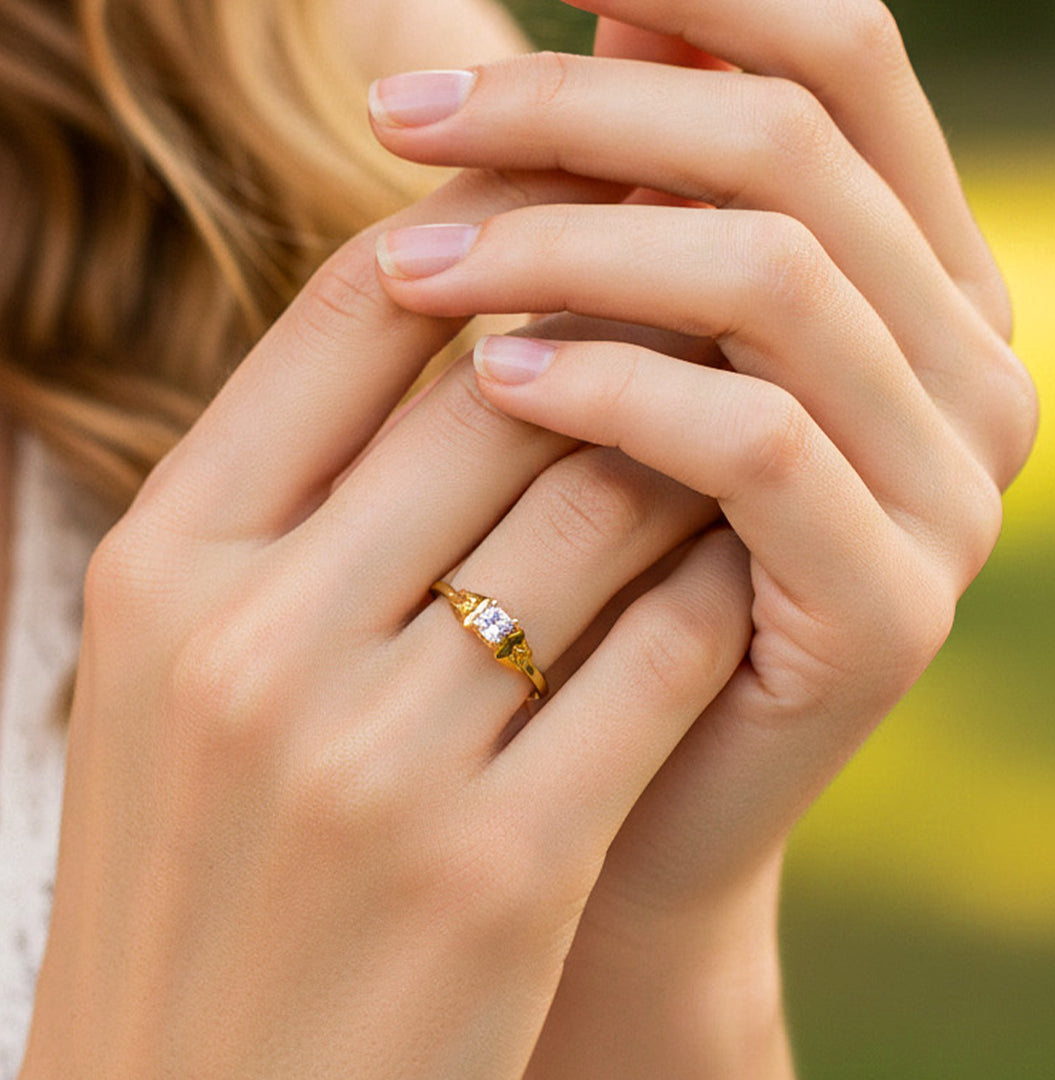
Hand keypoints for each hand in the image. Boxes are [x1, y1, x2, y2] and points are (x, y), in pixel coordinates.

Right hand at [19, 169, 755, 1079]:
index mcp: (165, 563)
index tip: (568, 211)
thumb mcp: (195, 661)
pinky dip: (711, 589)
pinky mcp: (502, 862)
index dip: (479, 234)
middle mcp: (257, 639)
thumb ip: (307, 498)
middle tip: (686, 305)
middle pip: (497, 392)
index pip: (350, 312)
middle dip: (613, 332)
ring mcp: (379, 756)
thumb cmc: (206, 861)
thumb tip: (473, 337)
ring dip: (683, 452)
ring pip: (604, 505)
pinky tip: (728, 572)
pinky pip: (659, 652)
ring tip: (716, 434)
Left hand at [368, 2, 1037, 1073]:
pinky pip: (754, 438)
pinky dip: (615, 388)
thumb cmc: (605, 556)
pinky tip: (486, 384)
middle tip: (392, 119)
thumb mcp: (618, 349)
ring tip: (405, 267)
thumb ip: (630, 201)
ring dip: (566, 246)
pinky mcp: (892, 605)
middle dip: (573, 114)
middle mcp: (965, 364)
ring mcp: (950, 490)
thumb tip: (610, 19)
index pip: (834, 61)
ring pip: (773, 277)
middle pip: (788, 147)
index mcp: (915, 279)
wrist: (631, 785)